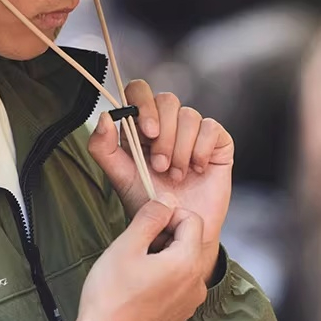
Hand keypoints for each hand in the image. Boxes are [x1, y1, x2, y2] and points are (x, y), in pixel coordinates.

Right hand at [72, 201, 208, 320]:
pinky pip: (181, 281)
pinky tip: (139, 283)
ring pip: (184, 260)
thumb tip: (166, 200)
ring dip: (164, 253)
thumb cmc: (111, 294)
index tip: (145, 224)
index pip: (192, 219)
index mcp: (187, 264)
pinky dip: (165, 273)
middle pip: (190, 240)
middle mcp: (196, 284)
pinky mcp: (181, 314)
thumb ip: (150, 217)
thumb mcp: (126, 246)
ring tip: (136, 265)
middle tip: (136, 244)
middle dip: (166, 233)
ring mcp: (190, 302)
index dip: (168, 214)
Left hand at [87, 80, 233, 279]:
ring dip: (180, 149)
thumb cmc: (149, 204)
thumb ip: (103, 147)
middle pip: (167, 99)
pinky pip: (211, 127)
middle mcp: (167, 122)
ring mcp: (193, 130)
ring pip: (189, 115)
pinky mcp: (216, 141)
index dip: (144, 105)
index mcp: (141, 125)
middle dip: (164, 137)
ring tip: (176, 176)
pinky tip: (197, 170)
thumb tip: (104, 116)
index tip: (147, 133)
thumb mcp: (119, 177)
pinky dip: (201, 150)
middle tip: (160, 167)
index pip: (139, 90)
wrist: (180, 230)